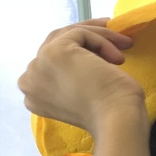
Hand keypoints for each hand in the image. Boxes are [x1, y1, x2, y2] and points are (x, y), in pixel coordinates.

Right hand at [19, 19, 142, 133]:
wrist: (115, 121)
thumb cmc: (110, 115)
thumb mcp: (84, 93)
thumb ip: (75, 76)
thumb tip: (90, 55)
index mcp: (34, 96)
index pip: (53, 61)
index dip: (79, 52)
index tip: (105, 53)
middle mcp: (29, 81)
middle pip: (57, 43)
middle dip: (90, 38)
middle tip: (118, 40)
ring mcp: (38, 65)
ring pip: (69, 35)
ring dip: (100, 36)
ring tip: (126, 45)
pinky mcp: (53, 52)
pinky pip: (80, 34)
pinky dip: (103, 41)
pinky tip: (119, 59)